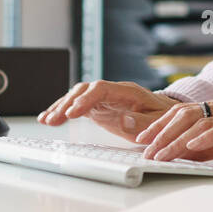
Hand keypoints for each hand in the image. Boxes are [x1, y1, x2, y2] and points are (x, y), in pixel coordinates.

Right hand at [37, 80, 180, 143]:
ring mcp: (103, 98)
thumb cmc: (163, 118)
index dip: (85, 99)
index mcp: (127, 91)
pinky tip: (49, 118)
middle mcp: (112, 91)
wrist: (166, 114)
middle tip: (54, 119)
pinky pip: (77, 105)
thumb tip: (123, 119)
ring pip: (77, 96)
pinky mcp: (98, 107)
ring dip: (61, 106)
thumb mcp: (158, 122)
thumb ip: (142, 122)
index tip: (72, 114)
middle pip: (85, 90)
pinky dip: (63, 110)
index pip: (101, 88)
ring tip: (46, 120)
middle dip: (67, 103)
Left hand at [135, 99, 212, 167]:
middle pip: (184, 115)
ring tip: (162, 155)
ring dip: (176, 140)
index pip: (181, 112)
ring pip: (198, 122)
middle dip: (161, 133)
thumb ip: (204, 147)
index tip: (143, 140)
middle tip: (146, 150)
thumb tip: (179, 155)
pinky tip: (192, 146)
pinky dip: (205, 137)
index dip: (160, 124)